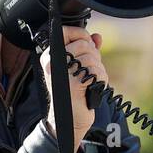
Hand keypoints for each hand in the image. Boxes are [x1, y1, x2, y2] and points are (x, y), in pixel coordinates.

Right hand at [41, 26, 105, 152]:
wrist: (69, 120)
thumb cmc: (73, 95)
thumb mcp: (79, 68)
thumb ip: (87, 51)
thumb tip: (97, 37)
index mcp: (51, 56)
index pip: (68, 32)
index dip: (83, 36)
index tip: (89, 46)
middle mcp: (53, 62)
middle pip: (84, 44)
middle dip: (94, 57)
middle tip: (89, 72)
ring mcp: (61, 72)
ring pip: (92, 58)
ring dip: (98, 71)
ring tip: (89, 82)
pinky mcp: (73, 83)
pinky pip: (96, 71)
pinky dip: (100, 80)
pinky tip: (92, 88)